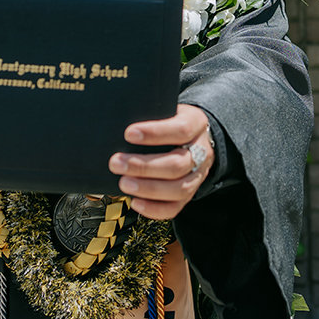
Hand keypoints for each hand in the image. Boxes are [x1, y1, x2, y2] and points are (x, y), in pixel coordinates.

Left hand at [109, 104, 212, 219]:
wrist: (196, 136)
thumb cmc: (174, 121)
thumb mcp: (168, 110)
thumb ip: (151, 115)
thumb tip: (118, 122)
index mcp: (196, 125)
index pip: (180, 130)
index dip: (155, 133)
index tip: (128, 134)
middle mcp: (201, 152)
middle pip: (177, 164)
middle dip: (143, 166)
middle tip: (116, 163)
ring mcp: (198, 175)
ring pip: (179, 188)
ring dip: (148, 189)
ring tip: (124, 183)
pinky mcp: (190, 193)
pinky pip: (175, 207)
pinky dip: (154, 208)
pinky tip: (135, 202)